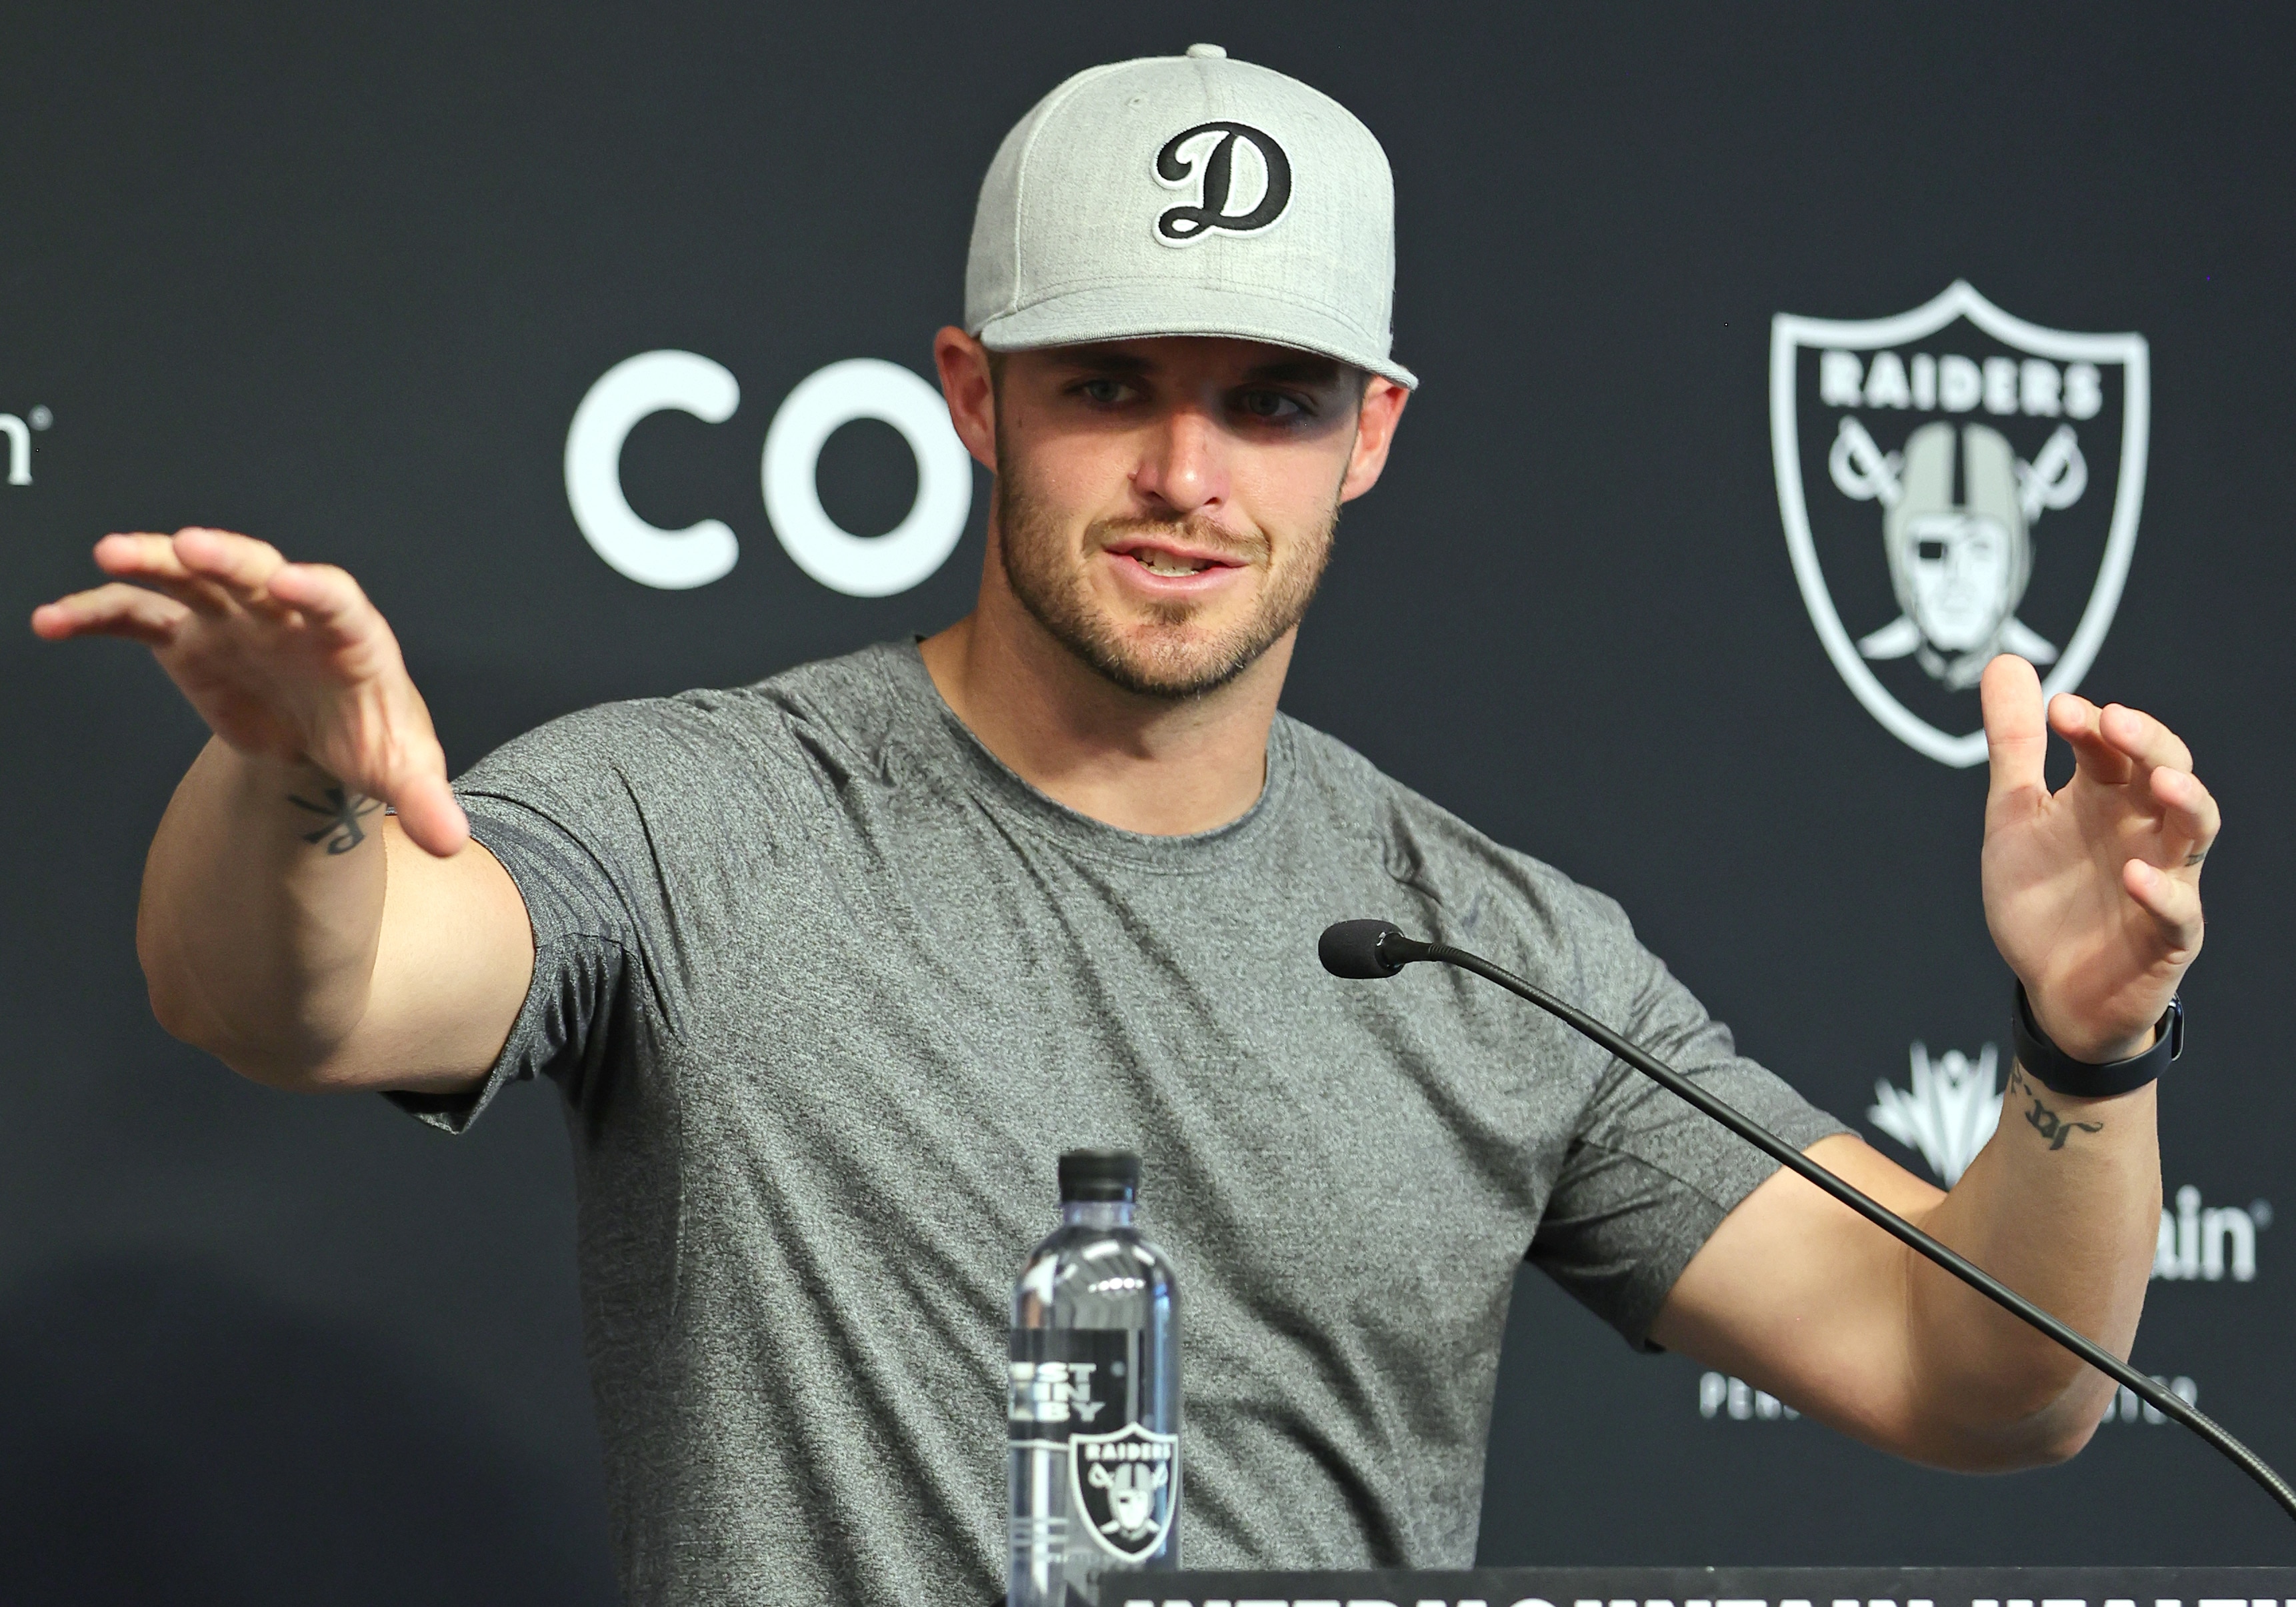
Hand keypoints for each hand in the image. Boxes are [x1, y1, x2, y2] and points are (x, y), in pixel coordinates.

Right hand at [30, 528, 468, 856]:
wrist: (329, 733)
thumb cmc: (371, 736)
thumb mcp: (402, 769)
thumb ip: (425, 800)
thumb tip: (452, 839)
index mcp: (349, 637)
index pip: (338, 602)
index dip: (318, 590)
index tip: (294, 582)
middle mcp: (289, 613)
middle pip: (259, 572)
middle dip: (227, 558)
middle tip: (191, 544)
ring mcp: (237, 618)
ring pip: (193, 578)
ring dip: (153, 562)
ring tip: (109, 556)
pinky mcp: (191, 637)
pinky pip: (141, 617)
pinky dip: (99, 614)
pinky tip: (55, 621)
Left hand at [1980, 655, 2216, 1061]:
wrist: (2050, 987)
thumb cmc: (2043, 895)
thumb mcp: (2015, 814)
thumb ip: (2015, 745)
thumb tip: (2006, 660)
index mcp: (2109, 797)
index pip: (2113, 746)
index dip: (2092, 725)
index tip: (2058, 709)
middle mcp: (2144, 829)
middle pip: (2169, 771)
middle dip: (2148, 743)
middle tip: (2112, 720)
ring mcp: (2163, 879)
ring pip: (2197, 831)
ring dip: (2187, 802)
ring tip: (2164, 780)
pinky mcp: (2166, 936)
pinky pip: (2178, 911)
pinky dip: (2161, 891)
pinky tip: (2134, 874)